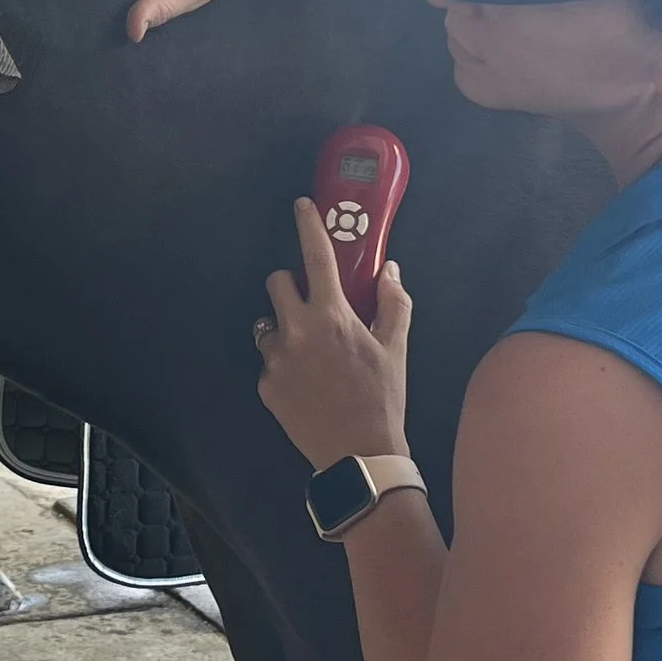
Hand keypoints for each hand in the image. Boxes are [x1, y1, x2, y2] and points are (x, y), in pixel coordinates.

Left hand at [255, 197, 413, 468]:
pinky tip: (307, 383)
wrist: (359, 454)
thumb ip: (393, 303)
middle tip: (312, 302)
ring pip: (268, 324)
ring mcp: (276, 360)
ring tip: (310, 351)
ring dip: (285, 327)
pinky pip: (269, 360)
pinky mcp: (265, 385)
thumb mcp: (396, 347)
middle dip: (291, 284)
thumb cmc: (383, 397)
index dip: (308, 225)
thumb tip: (390, 270)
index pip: (315, 255)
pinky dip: (284, 363)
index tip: (302, 206)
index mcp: (331, 316)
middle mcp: (297, 331)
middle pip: (276, 282)